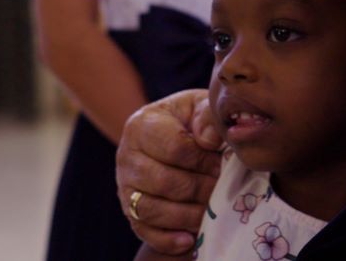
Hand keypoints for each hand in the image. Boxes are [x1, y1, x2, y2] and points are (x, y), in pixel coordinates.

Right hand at [117, 89, 223, 254]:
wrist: (175, 135)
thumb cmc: (192, 120)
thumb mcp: (201, 106)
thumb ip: (207, 115)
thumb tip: (209, 140)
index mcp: (142, 124)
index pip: (174, 147)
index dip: (202, 159)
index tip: (221, 162)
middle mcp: (126, 155)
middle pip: (163, 182)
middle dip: (199, 189)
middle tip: (221, 189)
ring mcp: (125, 185)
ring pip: (151, 209)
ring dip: (186, 216)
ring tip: (210, 211)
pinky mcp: (129, 210)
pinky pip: (144, 231)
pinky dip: (167, 239)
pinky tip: (189, 239)